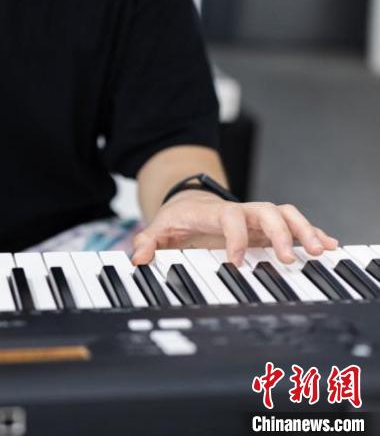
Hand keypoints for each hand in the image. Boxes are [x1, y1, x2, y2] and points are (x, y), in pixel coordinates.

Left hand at [131, 190, 337, 265]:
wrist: (188, 203)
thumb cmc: (176, 218)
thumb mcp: (157, 229)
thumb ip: (147, 242)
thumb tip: (138, 259)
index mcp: (214, 213)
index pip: (230, 218)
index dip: (235, 238)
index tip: (236, 263)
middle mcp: (240, 212)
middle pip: (268, 212)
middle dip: (281, 233)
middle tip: (290, 258)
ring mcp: (255, 219)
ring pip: (286, 215)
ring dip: (304, 230)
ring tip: (320, 250)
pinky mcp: (265, 228)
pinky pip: (293, 225)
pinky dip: (311, 232)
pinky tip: (328, 245)